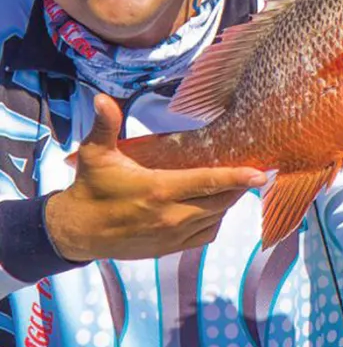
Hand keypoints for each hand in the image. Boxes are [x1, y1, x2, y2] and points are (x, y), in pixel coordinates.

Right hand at [45, 94, 266, 261]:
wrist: (77, 231)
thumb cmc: (90, 187)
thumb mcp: (95, 154)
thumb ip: (105, 124)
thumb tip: (101, 97)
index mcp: (158, 189)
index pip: (208, 182)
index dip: (237, 177)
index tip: (260, 172)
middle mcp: (170, 216)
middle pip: (220, 201)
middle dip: (238, 187)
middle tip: (250, 170)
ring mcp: (171, 235)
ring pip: (216, 219)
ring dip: (226, 203)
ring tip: (233, 185)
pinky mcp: (168, 248)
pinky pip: (205, 235)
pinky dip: (214, 221)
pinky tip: (212, 205)